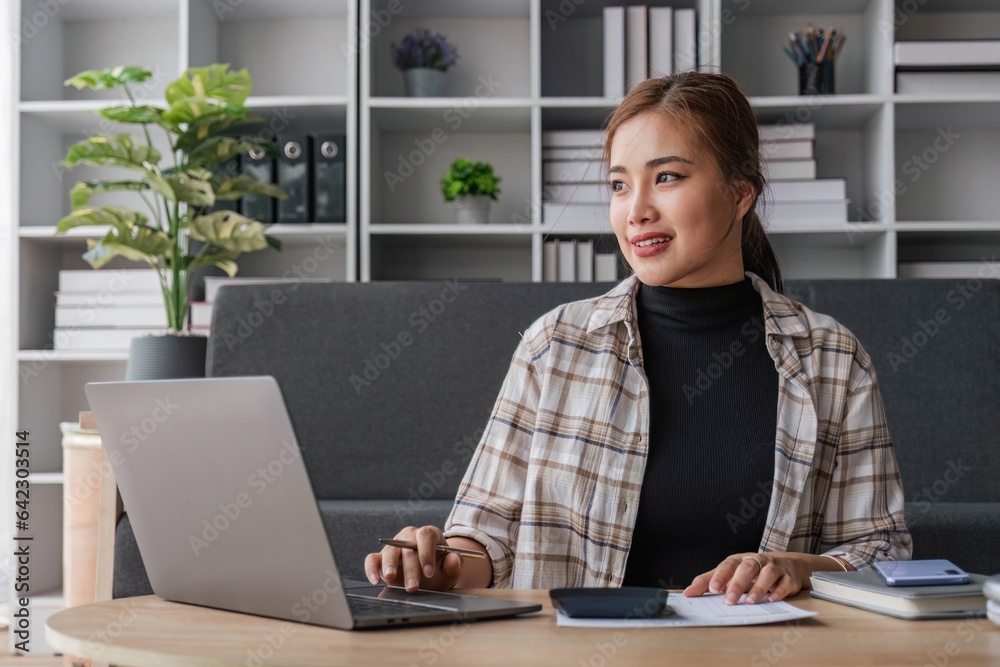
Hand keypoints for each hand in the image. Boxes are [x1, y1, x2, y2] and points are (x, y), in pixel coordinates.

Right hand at [364, 526, 463, 593]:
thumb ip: (455, 564)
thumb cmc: (440, 570)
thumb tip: (453, 558)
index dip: (427, 553)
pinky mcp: (380, 558)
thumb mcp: (451, 570)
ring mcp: (394, 546)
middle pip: (408, 546)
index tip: (430, 572)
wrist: (429, 578)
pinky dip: (371, 568)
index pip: (426, 536)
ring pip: (390, 551)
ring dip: (390, 565)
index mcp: (429, 535)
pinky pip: (372, 559)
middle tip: (414, 586)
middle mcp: (409, 536)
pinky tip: (375, 580)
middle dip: (411, 568)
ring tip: (391, 577)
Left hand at [683, 552, 809, 604]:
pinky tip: (772, 599)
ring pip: (767, 574)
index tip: (712, 589)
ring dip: (758, 587)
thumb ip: (709, 581)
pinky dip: (778, 591)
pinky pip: (785, 583)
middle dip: (737, 584)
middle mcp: (756, 561)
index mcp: (739, 560)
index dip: (720, 576)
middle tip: (729, 601)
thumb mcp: (730, 573)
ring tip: (750, 601)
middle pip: (747, 568)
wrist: (786, 564)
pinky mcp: (789, 578)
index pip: (727, 566)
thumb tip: (689, 592)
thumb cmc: (752, 571)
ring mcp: (774, 568)